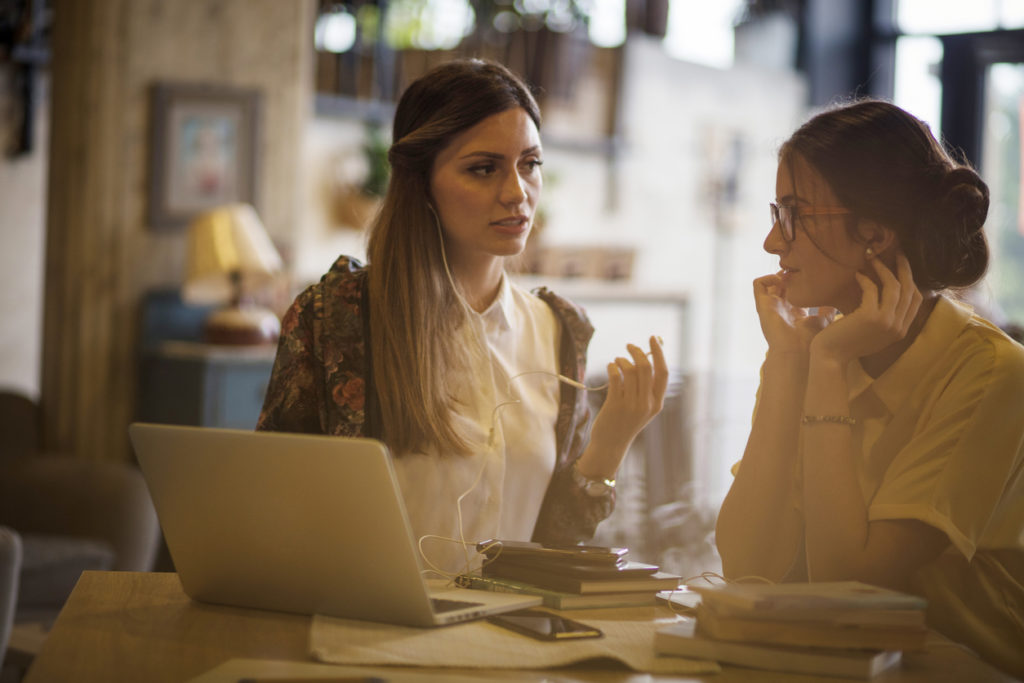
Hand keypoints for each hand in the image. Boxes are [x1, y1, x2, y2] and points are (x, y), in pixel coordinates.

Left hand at [581, 336, 668, 476]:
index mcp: (657, 403)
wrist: (611, 444)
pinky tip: (611, 366)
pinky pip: (616, 377)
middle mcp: (647, 404)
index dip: (659, 353)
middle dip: (637, 352)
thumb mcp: (642, 408)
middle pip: (646, 368)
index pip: (663, 372)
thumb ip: (646, 388)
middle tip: (629, 346)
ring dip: (622, 360)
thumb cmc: (625, 422)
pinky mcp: (615, 405)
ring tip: (617, 360)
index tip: (652, 338)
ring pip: (630, 370)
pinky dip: (613, 367)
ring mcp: (631, 405)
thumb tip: (644, 359)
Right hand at [753, 273, 834, 352]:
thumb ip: (827, 310)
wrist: (795, 352)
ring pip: (768, 283)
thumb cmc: (810, 341)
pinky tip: (781, 280)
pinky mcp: (762, 305)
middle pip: (780, 286)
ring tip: (789, 273)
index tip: (810, 274)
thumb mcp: (824, 321)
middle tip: (799, 269)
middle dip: (788, 275)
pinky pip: (758, 285)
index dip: (799, 282)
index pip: (793, 293)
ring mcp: (770, 307)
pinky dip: (767, 277)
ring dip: (777, 274)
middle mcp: (781, 309)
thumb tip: (835, 299)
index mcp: (795, 313)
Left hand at [810, 253, 922, 364]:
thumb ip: (885, 318)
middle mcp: (898, 327)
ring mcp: (886, 322)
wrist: (831, 358)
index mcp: (901, 331)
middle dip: (904, 268)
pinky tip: (857, 275)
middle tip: (897, 252)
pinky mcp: (870, 317)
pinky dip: (865, 280)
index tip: (903, 266)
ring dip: (883, 269)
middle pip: (910, 290)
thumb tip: (886, 291)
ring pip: (894, 287)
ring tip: (873, 258)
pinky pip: (872, 290)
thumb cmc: (846, 343)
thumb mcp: (873, 333)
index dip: (911, 279)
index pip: (916, 300)